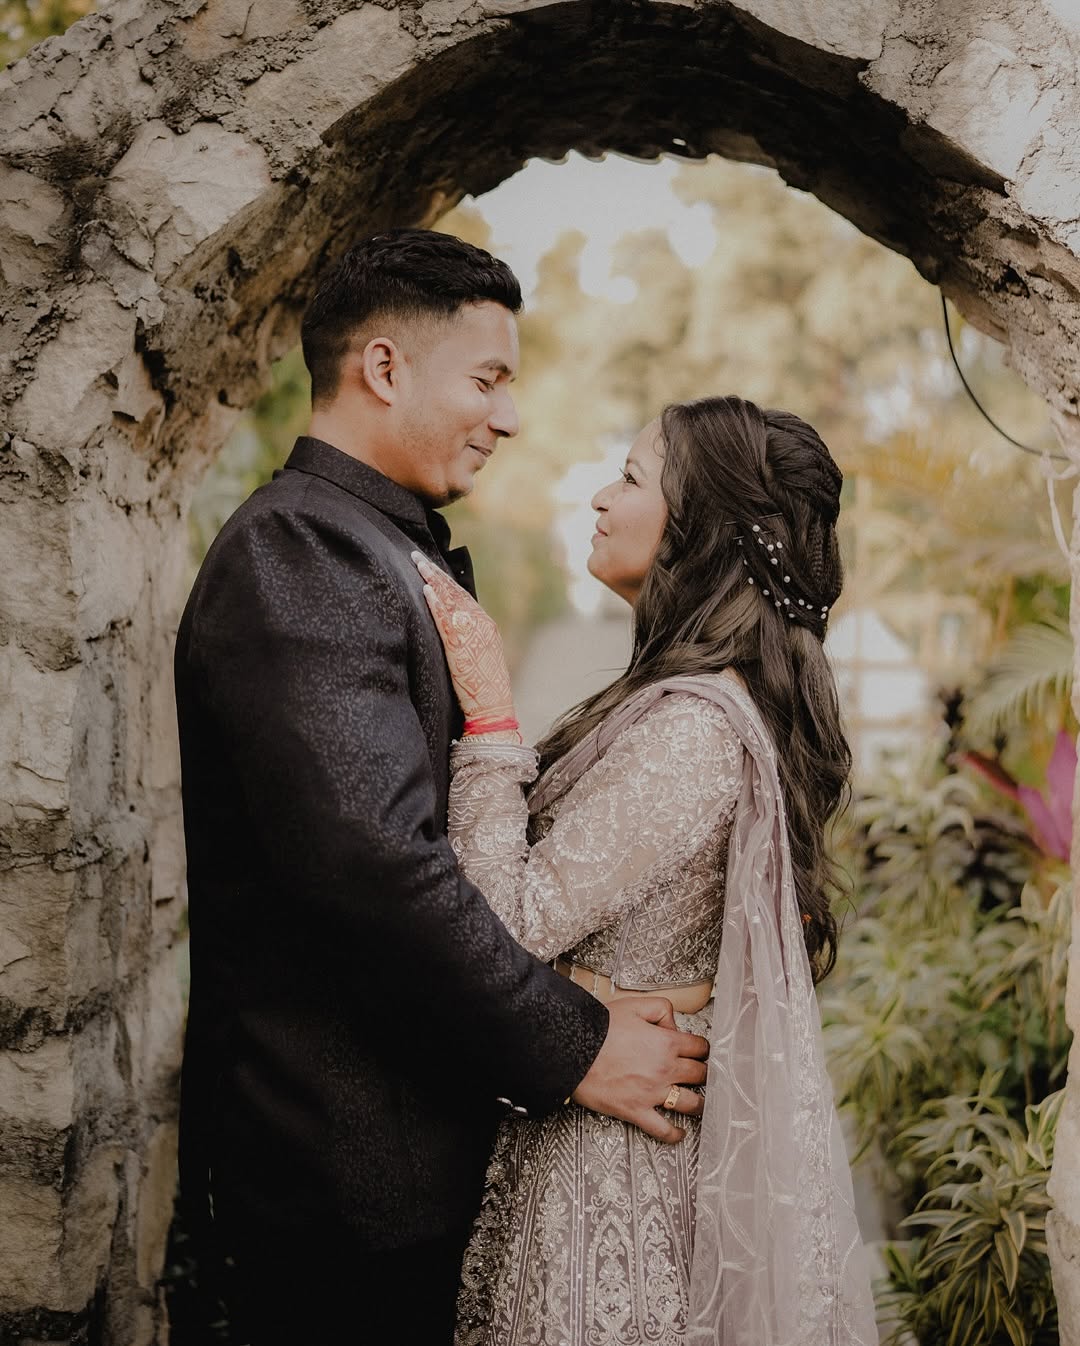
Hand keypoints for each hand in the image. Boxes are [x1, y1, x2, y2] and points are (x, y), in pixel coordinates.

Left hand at [411, 552, 514, 725]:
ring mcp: (473, 634)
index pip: (462, 596)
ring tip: (417, 565)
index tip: (428, 567)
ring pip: (452, 601)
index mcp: (485, 625)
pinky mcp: (463, 647)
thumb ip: (464, 638)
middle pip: (456, 592)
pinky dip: (437, 605)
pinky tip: (426, 591)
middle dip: (435, 574)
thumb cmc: (482, 688)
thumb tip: (448, 626)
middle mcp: (482, 624)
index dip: (444, 580)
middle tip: (416, 557)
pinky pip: (448, 621)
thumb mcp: (475, 656)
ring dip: (433, 581)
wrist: (492, 709)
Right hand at [572, 997, 708, 1143]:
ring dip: (699, 1104)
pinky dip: (675, 1134)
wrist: (571, 1048)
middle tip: (703, 1075)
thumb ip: (661, 1009)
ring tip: (701, 1103)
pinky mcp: (636, 1111)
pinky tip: (680, 1132)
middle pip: (700, 1075)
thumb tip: (674, 1025)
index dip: (702, 1048)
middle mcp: (665, 1069)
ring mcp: (652, 1093)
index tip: (701, 1052)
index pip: (699, 1047)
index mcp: (666, 1042)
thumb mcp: (634, 1005)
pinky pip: (663, 1129)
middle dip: (703, 1073)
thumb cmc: (599, 1027)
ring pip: (691, 1104)